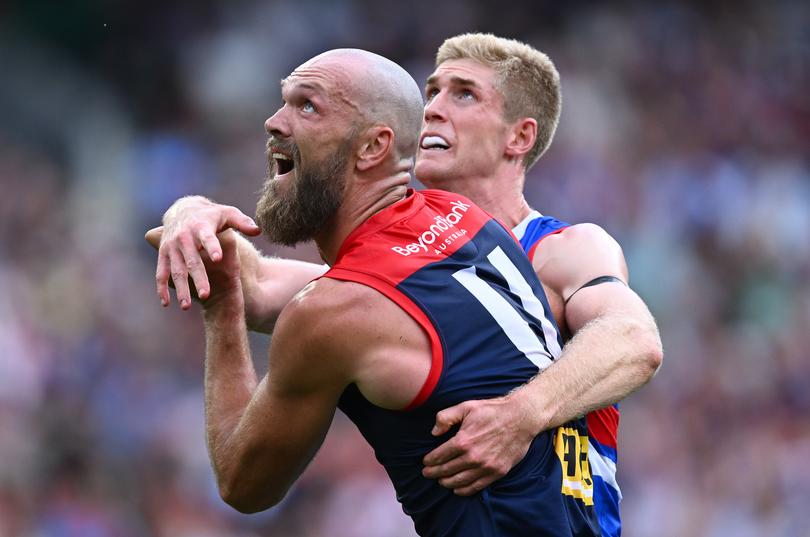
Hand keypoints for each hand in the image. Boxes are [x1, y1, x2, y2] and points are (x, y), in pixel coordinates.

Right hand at [151, 196, 259, 308]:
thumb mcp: (227, 213)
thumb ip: (243, 222)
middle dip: (198, 278)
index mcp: (201, 226)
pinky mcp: (163, 254)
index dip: (212, 247)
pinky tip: (166, 303)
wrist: (183, 209)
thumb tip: (258, 230)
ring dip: (181, 288)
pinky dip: (161, 288)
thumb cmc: (211, 215)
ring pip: (176, 270)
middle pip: (192, 260)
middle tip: (207, 295)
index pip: (207, 237)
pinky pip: (161, 272)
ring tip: (187, 306)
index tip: (218, 258)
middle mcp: (184, 237)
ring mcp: (171, 247)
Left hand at [421, 393, 537, 495]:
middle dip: (434, 473)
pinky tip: (457, 489)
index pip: (440, 456)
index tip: (425, 462)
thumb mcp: (466, 407)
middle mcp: (473, 457)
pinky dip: (464, 490)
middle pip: (447, 470)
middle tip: (427, 474)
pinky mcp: (497, 472)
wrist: (521, 418)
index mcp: (463, 440)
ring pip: (459, 481)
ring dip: (446, 482)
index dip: (430, 461)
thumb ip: (446, 417)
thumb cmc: (492, 411)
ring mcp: (485, 467)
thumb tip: (434, 432)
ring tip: (440, 481)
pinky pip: (476, 486)